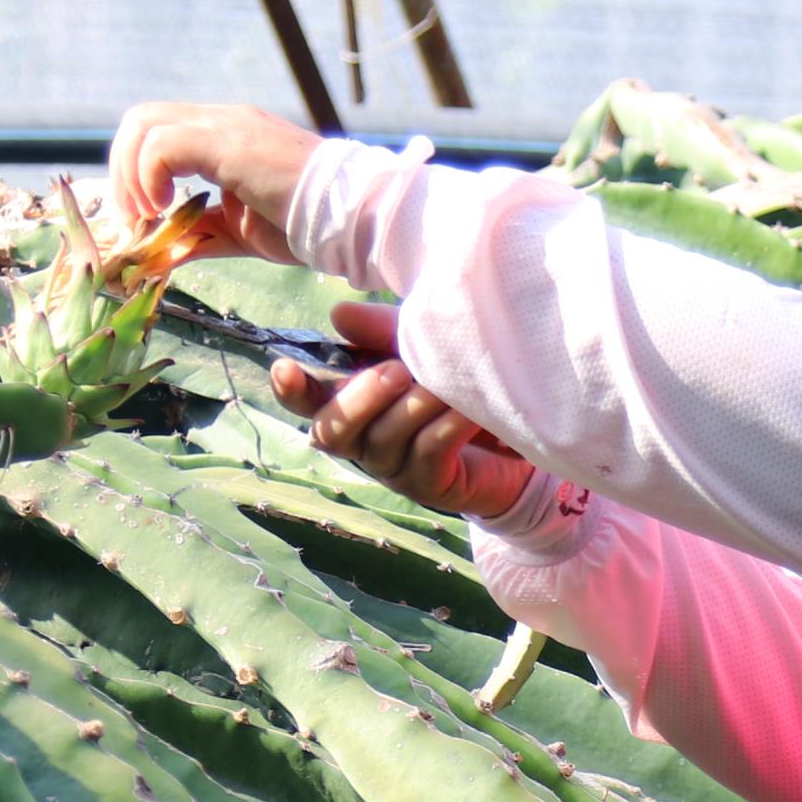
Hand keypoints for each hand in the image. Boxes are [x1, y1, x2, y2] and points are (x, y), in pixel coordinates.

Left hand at [102, 100, 321, 270]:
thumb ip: (197, 236)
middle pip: (140, 120)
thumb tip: (159, 256)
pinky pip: (163, 146)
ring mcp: (226, 126)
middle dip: (121, 172)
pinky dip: (149, 179)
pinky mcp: (230, 142)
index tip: (140, 219)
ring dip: (131, 176)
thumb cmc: (305, 224)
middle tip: (134, 219)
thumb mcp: (236, 233)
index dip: (133, 173)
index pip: (156, 131)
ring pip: (143, 124)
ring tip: (150, 216)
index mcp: (223, 135)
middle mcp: (221, 121)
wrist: (351, 217)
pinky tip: (166, 210)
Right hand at [275, 302, 542, 524]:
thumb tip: (339, 314)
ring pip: (383, 441)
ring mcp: (395, 469)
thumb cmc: (459, 384)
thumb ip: (383, 331)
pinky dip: (446, 425)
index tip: (283, 367)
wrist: (518, 434)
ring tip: (441, 384)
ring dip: (412, 406)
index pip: (309, 402)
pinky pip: (428, 452)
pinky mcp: (431, 487)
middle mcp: (365, 442)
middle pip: (332, 432)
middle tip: (398, 371)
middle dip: (360, 398)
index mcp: (354, 406)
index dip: (292, 389)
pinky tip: (468, 409)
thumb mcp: (421, 348)